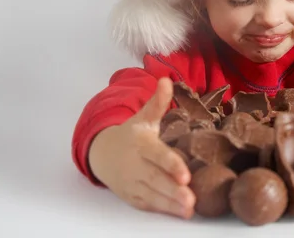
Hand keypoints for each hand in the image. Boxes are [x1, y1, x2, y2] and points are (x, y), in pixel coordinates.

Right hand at [88, 77, 195, 217]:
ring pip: (153, 195)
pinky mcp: (133, 196)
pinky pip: (148, 204)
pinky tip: (180, 213)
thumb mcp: (143, 117)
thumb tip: (167, 80)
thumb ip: (157, 103)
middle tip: (191, 199)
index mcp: (141, 145)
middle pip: (156, 179)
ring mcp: (134, 183)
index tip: (185, 174)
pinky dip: (163, 209)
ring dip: (171, 203)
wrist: (102, 153)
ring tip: (189, 209)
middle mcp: (136, 165)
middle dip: (173, 190)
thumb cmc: (131, 135)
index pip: (157, 156)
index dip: (171, 165)